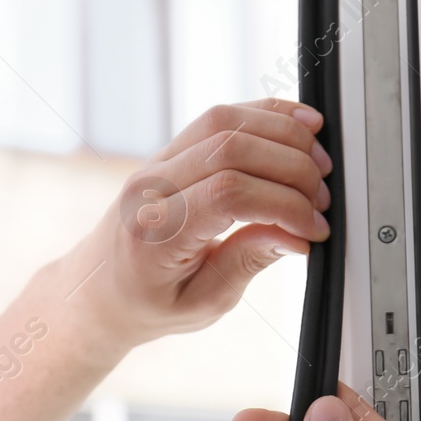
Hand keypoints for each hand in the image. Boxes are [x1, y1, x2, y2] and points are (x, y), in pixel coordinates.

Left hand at [71, 99, 331, 352]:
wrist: (99, 290)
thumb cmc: (146, 304)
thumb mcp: (203, 303)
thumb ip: (246, 263)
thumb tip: (294, 235)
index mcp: (156, 232)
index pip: (229, 194)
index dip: (283, 204)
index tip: (314, 227)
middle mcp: (151, 186)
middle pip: (230, 148)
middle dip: (291, 168)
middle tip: (321, 200)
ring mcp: (158, 161)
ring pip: (225, 120)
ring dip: (283, 134)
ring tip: (318, 166)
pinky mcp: (172, 150)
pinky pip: (219, 118)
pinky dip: (264, 116)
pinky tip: (298, 128)